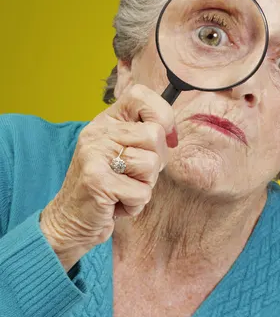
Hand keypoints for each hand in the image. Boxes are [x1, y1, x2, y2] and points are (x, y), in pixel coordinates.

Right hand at [39, 83, 177, 271]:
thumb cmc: (106, 188)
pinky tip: (116, 204)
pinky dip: (134, 205)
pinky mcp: (97, 181)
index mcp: (107, 122)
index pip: (140, 95)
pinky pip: (141, 193)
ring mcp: (95, 155)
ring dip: (144, 186)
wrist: (70, 221)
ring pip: (151, 164)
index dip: (162, 114)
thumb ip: (143, 138)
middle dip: (156, 162)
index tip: (166, 138)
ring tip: (123, 190)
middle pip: (155, 135)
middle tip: (135, 176)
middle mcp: (98, 132)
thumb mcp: (121, 154)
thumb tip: (172, 134)